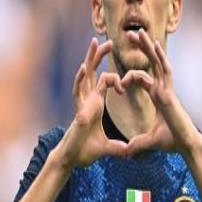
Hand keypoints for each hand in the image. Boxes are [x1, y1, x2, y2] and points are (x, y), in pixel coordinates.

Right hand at [59, 38, 127, 168]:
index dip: (115, 76)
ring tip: (96, 42)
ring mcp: (83, 102)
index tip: (126, 81)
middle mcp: (88, 99)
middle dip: (100, 56)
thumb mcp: (108, 147)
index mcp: (95, 103)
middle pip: (93, 72)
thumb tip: (129, 152)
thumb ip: (118, 147)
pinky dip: (80, 79)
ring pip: (86, 75)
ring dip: (91, 58)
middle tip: (110, 42)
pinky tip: (84, 67)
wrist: (72, 160)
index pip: (103, 81)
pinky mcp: (79, 109)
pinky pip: (79, 91)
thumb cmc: (85, 151)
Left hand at [121, 29, 198, 156]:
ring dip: (147, 47)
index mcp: (158, 97)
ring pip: (158, 62)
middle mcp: (163, 89)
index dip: (131, 76)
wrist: (184, 145)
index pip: (143, 79)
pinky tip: (153, 44)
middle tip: (130, 35)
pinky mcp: (169, 92)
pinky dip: (160, 57)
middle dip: (142, 49)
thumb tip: (127, 152)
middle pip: (152, 64)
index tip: (119, 83)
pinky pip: (165, 71)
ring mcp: (167, 89)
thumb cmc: (171, 142)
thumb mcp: (149, 141)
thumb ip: (137, 144)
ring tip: (137, 32)